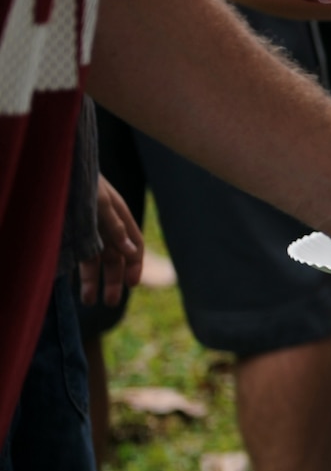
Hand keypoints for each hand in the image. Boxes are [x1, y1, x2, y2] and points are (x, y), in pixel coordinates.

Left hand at [77, 176, 142, 307]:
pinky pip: (76, 254)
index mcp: (120, 217)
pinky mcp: (70, 231)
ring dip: (93, 280)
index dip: (135, 265)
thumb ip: (115, 227)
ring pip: (95, 260)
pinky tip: (71, 284)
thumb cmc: (80, 181)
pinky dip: (76, 270)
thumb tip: (131, 252)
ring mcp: (87, 229)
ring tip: (87, 301)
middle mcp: (106, 226)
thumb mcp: (100, 203)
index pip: (134, 246)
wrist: (55, 167)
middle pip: (115, 258)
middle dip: (114, 280)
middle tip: (110, 303)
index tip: (131, 284)